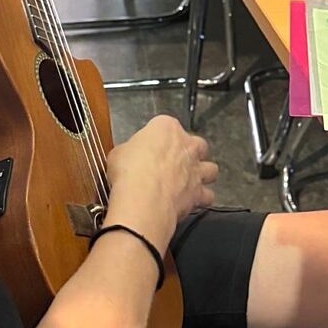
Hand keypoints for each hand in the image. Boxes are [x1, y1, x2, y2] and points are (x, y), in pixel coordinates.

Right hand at [106, 115, 217, 248]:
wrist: (144, 199)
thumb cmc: (131, 172)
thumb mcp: (117, 154)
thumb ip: (128, 151)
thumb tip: (126, 157)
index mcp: (166, 128)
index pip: (165, 126)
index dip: (156, 138)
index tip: (148, 148)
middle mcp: (186, 145)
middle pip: (197, 144)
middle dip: (189, 153)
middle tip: (174, 162)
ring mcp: (195, 169)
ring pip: (210, 169)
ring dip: (202, 175)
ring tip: (190, 181)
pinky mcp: (199, 192)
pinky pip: (208, 195)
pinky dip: (202, 199)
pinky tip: (192, 201)